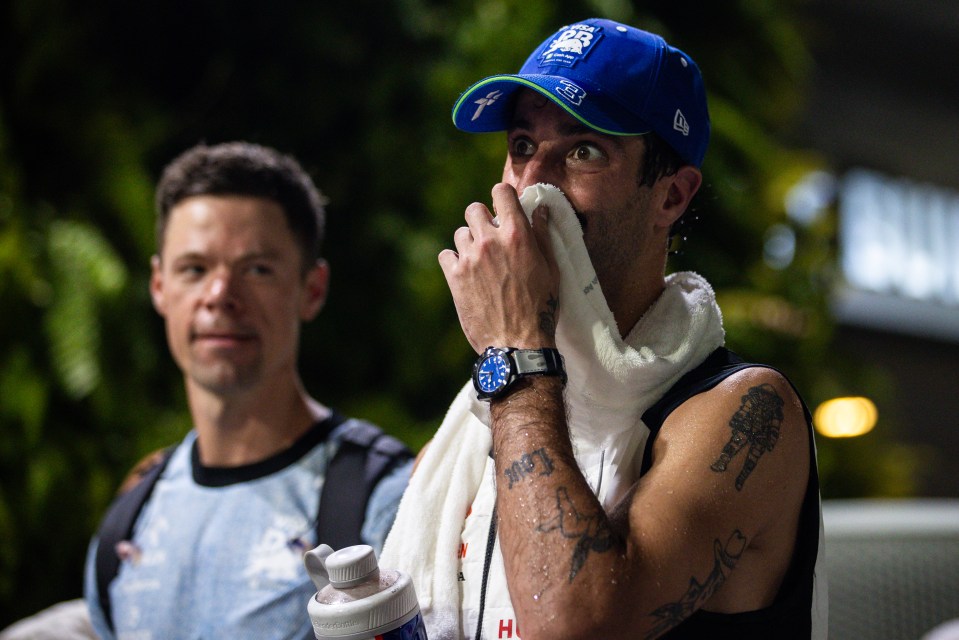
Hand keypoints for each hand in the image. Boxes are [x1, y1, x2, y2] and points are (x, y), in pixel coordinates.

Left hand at [438, 183, 559, 352]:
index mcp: (517, 235)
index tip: (503, 209)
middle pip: (474, 209)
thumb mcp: (551, 270)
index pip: (500, 192)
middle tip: (490, 238)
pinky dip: (454, 262)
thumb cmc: (541, 307)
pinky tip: (467, 274)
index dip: (501, 198)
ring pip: (460, 234)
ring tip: (481, 263)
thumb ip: (543, 236)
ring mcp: (470, 258)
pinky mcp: (455, 277)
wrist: (517, 343)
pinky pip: (446, 255)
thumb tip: (540, 210)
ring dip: (469, 243)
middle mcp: (490, 241)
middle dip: (482, 220)